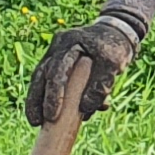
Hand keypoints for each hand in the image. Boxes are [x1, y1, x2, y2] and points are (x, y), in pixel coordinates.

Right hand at [24, 0, 154, 125]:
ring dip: (38, 100)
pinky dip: (52, 98)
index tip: (53, 116)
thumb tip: (84, 110)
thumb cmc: (116, 47)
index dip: (54, 95)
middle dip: (37, 100)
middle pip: (41, 75)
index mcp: (70, 42)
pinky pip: (51, 82)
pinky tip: (55, 115)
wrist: (117, 33)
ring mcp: (55, 54)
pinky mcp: (58, 63)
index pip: (57, 71)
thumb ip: (100, 86)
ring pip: (41, 79)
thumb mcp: (113, 65)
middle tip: (36, 122)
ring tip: (37, 122)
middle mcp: (58, 47)